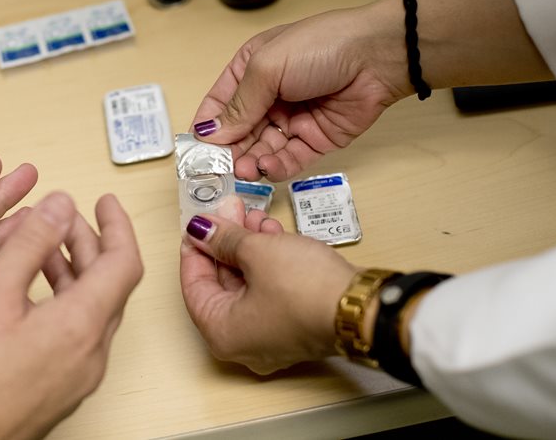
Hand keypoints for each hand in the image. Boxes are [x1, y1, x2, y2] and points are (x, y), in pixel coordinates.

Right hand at [0, 191, 142, 439]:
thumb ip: (29, 244)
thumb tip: (60, 206)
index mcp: (82, 327)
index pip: (124, 263)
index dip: (117, 225)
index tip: (104, 202)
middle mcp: (89, 356)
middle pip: (108, 285)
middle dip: (89, 245)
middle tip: (62, 219)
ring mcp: (76, 378)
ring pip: (90, 311)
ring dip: (72, 273)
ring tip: (39, 250)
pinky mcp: (57, 390)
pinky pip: (74, 335)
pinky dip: (61, 302)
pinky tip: (27, 294)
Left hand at [179, 196, 358, 374]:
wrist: (362, 305)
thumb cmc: (307, 291)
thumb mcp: (256, 251)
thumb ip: (223, 238)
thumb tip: (202, 229)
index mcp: (222, 333)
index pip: (193, 286)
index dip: (195, 248)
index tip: (198, 223)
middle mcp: (243, 343)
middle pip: (221, 284)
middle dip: (226, 242)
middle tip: (229, 212)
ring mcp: (272, 337)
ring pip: (248, 284)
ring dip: (249, 247)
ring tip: (254, 216)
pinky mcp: (295, 325)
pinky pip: (270, 290)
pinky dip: (269, 262)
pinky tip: (273, 233)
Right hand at [190, 2, 409, 180]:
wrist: (378, 56)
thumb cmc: (320, 46)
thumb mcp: (268, 68)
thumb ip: (238, 105)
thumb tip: (209, 134)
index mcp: (251, 70)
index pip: (219, 105)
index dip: (207, 128)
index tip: (195, 153)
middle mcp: (269, 96)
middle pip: (239, 132)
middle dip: (229, 151)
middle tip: (222, 170)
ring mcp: (292, 119)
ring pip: (262, 148)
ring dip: (251, 161)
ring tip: (245, 170)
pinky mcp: (315, 139)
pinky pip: (289, 159)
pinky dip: (276, 167)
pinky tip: (267, 168)